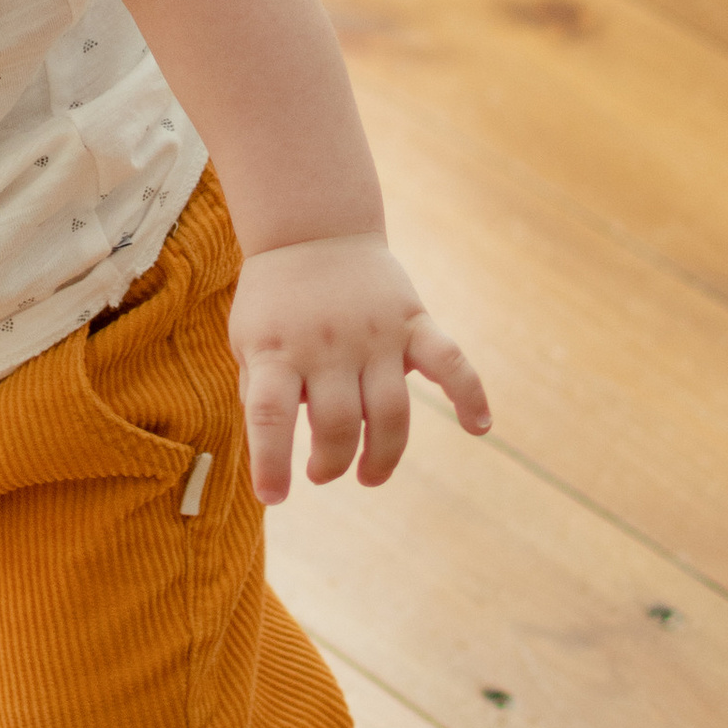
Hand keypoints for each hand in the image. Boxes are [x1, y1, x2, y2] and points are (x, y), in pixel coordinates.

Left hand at [228, 233, 490, 503]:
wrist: (312, 230)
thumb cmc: (275, 301)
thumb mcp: (248, 343)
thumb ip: (259, 392)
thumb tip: (273, 452)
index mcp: (277, 350)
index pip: (270, 416)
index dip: (271, 462)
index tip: (274, 498)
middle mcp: (326, 344)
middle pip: (338, 423)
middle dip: (331, 463)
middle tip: (322, 474)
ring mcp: (374, 334)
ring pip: (390, 410)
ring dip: (382, 455)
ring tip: (368, 476)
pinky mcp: (412, 321)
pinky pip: (449, 360)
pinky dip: (470, 394)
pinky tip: (479, 427)